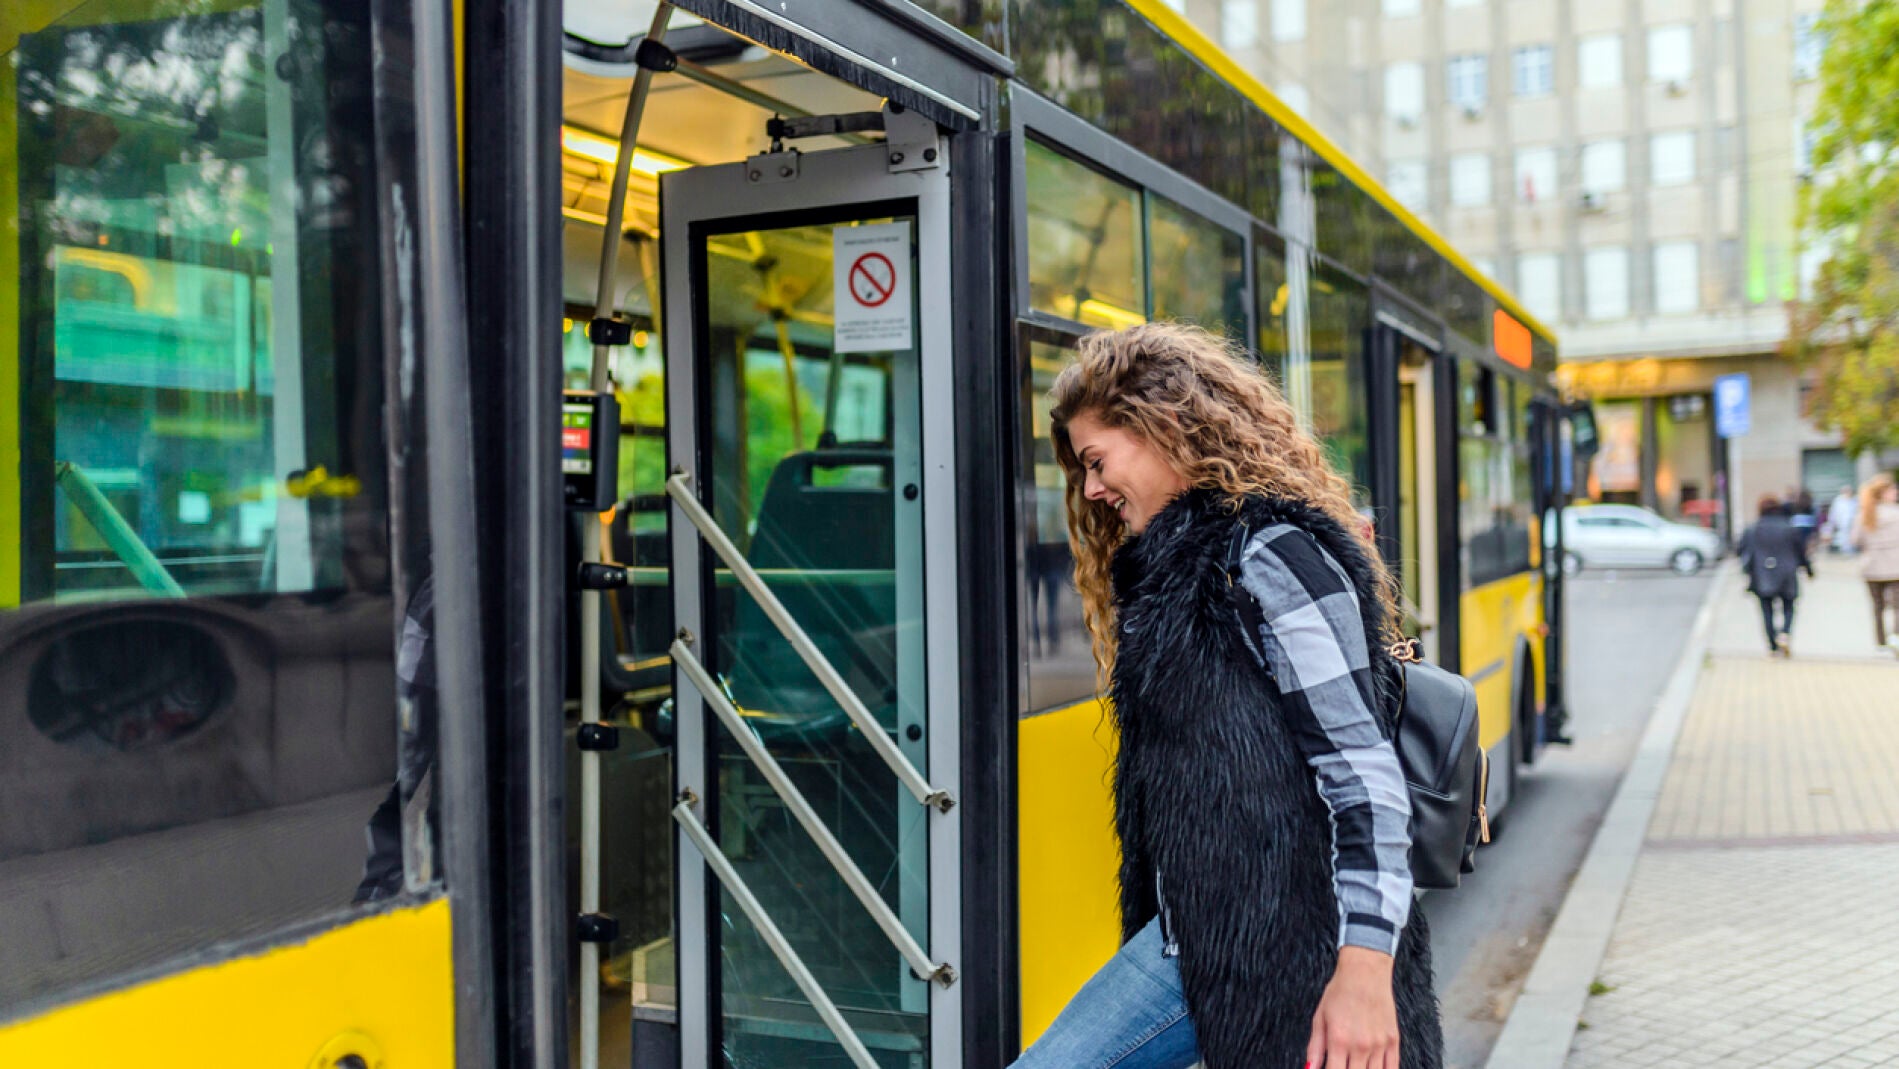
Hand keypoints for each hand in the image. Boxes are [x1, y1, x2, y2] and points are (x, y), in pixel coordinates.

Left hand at [1306, 946, 1399, 1068]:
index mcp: (1339, 1040)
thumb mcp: (1320, 1018)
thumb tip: (1309, 1068)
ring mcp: (1379, 1044)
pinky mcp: (1393, 1040)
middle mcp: (1360, 1045)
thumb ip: (1315, 1047)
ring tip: (1356, 1065)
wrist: (1365, 972)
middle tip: (1343, 1065)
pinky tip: (1374, 1068)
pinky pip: (1392, 1068)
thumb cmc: (1340, 992)